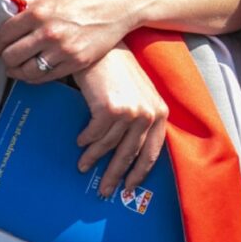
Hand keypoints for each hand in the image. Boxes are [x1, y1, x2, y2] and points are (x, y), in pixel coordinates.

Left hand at [0, 0, 139, 81]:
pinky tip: (34, 72)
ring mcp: (63, 50)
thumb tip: (7, 8)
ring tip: (16, 69)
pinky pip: (47, 77)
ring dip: (17, 72)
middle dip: (5, 59)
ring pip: (27, 71)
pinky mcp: (77, 62)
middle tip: (4, 59)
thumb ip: (28, 1)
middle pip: (12, 55)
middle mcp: (49, 33)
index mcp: (39, 12)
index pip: (4, 34)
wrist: (120, 3)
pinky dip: (36, 77)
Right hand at [71, 47, 169, 197]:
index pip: (152, 151)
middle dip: (115, 175)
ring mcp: (131, 112)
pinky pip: (94, 135)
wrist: (104, 50)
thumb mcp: (139, 95)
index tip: (129, 188)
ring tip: (83, 166)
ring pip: (109, 147)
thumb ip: (139, 119)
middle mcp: (149, 114)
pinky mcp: (110, 109)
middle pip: (130, 155)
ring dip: (93, 158)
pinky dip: (86, 141)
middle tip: (104, 191)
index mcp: (160, 113)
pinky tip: (81, 142)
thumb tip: (125, 151)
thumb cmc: (119, 72)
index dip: (140, 172)